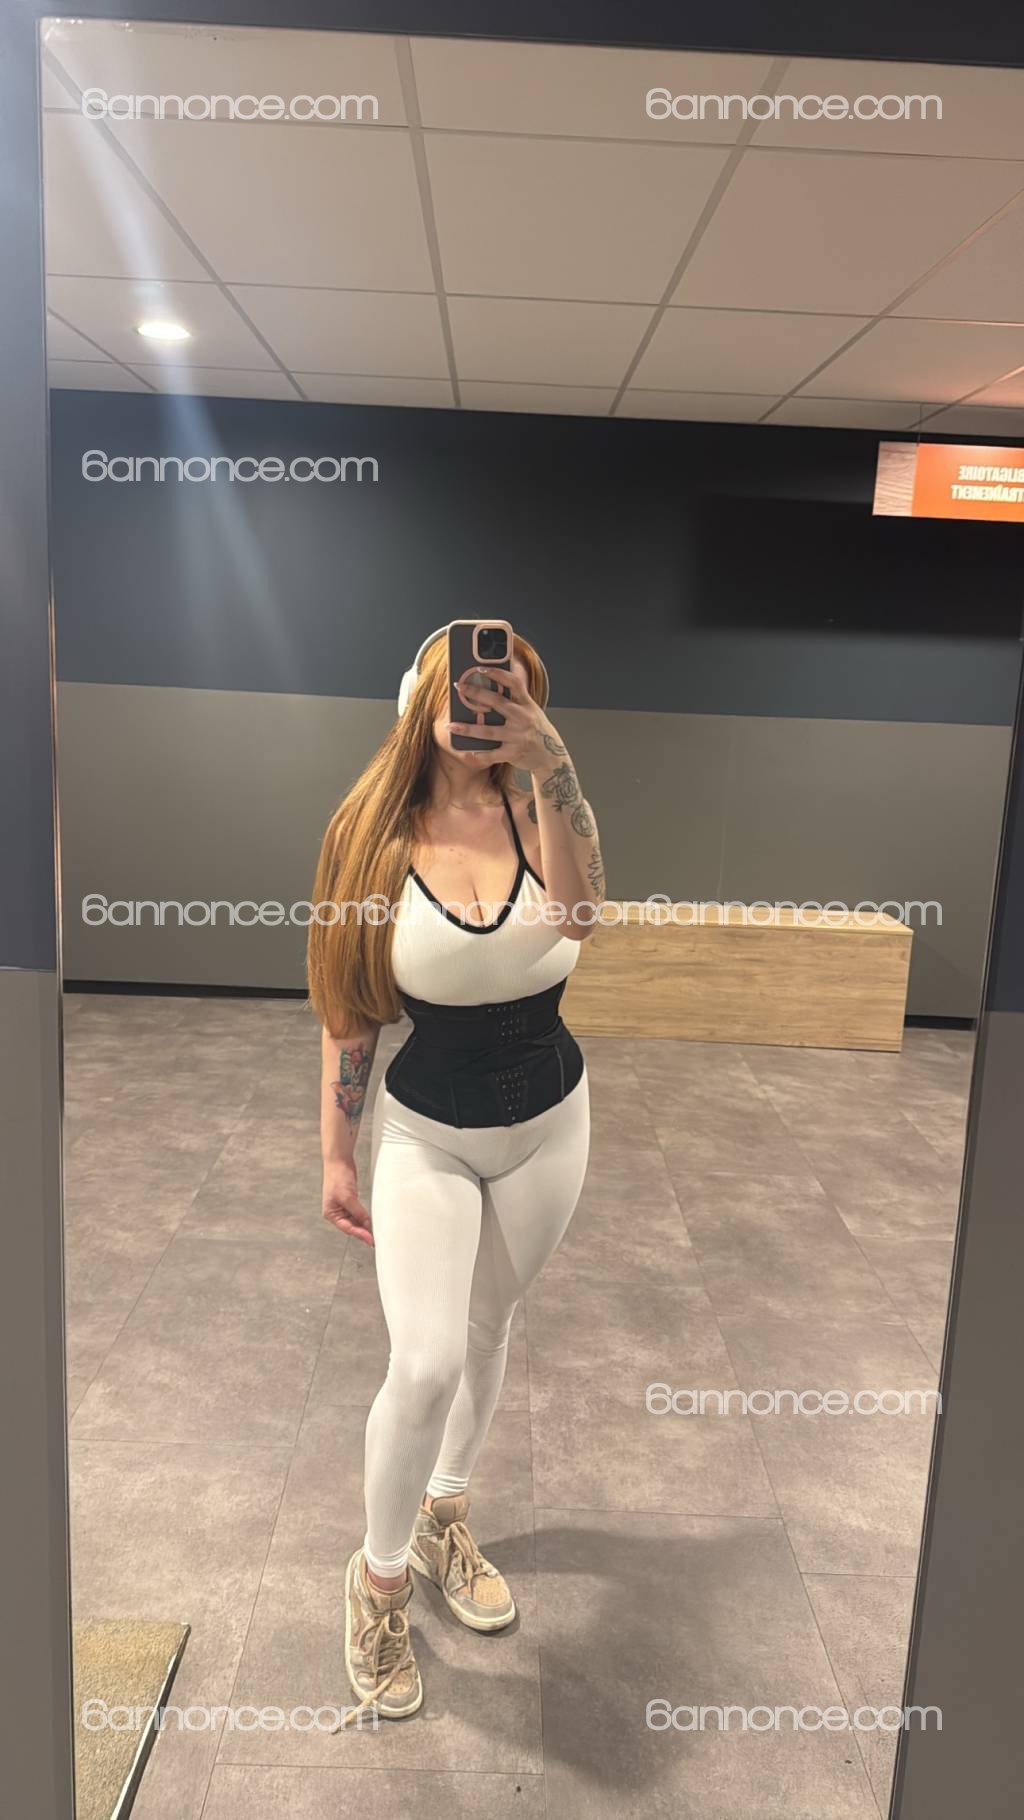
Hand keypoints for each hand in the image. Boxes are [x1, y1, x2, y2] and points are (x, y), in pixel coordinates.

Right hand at [322, 1159, 373, 1246]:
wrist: (339, 1160)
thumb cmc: (337, 1177)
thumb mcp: (348, 1197)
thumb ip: (358, 1212)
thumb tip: (367, 1224)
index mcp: (331, 1213)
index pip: (348, 1228)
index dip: (360, 1235)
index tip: (371, 1240)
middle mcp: (336, 1212)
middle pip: (352, 1226)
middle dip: (363, 1232)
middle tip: (376, 1239)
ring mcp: (343, 1206)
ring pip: (356, 1221)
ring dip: (365, 1225)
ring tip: (376, 1232)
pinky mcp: (350, 1201)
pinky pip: (358, 1213)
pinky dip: (365, 1217)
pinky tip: (371, 1221)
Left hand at [452, 667, 566, 772]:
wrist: (551, 756)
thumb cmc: (536, 730)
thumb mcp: (531, 711)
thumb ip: (515, 701)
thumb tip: (489, 688)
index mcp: (527, 704)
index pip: (513, 683)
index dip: (497, 673)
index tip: (480, 668)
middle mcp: (523, 718)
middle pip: (496, 702)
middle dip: (475, 693)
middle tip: (458, 686)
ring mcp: (518, 736)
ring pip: (488, 731)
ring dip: (467, 728)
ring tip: (451, 724)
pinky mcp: (513, 753)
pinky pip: (492, 754)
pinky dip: (479, 754)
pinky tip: (467, 751)